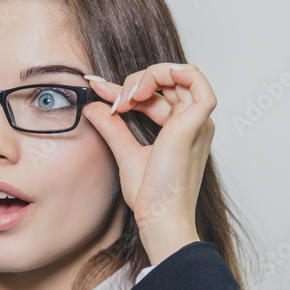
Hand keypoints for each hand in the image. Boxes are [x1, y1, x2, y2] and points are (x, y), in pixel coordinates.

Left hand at [81, 63, 215, 260]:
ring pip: (181, 73)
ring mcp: (197, 121)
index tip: (97, 88)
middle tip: (113, 101)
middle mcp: (193, 123)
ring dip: (150, 75)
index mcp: (181, 129)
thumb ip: (112, 127)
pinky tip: (141, 89)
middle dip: (136, 81)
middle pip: (169, 80)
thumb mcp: (125, 152)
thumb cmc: (149, 195)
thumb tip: (92, 106)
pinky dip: (170, 72)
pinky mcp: (196, 122)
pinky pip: (195, 79)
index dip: (126, 88)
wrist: (158, 217)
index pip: (156, 95)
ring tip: (126, 97)